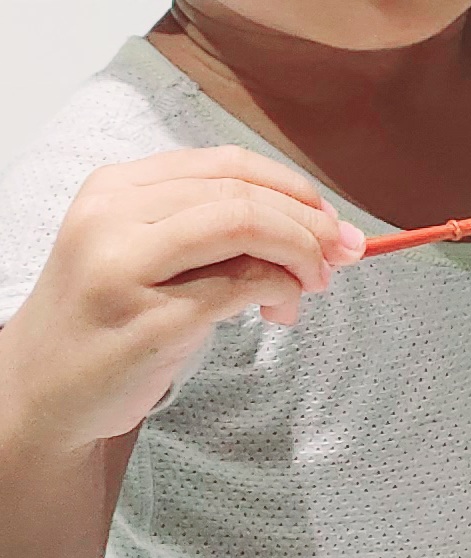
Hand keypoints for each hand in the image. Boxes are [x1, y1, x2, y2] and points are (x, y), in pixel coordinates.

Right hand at [0, 149, 363, 458]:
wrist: (40, 393)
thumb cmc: (109, 320)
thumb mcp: (146, 252)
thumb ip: (213, 228)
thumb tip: (321, 225)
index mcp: (115, 189)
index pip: (224, 165)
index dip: (291, 187)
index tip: (329, 218)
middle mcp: (112, 218)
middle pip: (241, 194)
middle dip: (308, 222)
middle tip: (342, 255)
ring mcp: (125, 268)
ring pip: (243, 226)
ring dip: (298, 253)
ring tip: (313, 285)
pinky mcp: (149, 321)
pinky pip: (240, 286)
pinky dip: (280, 290)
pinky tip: (281, 310)